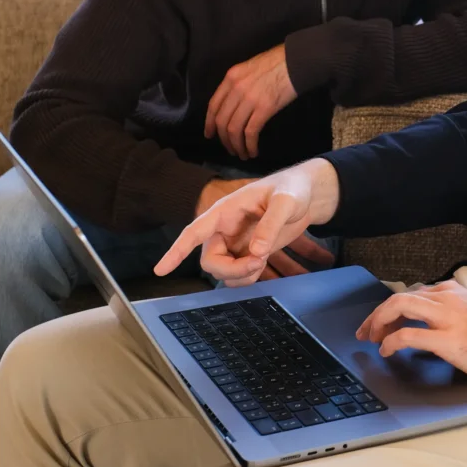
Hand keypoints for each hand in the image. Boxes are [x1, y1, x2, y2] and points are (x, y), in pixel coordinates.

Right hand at [156, 159, 339, 284]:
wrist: (307, 196)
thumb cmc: (292, 189)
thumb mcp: (285, 201)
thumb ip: (271, 224)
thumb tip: (257, 252)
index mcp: (224, 212)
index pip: (194, 232)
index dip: (176, 251)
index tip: (159, 270)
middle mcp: (225, 230)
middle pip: (211, 262)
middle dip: (232, 269)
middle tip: (259, 261)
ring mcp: (236, 245)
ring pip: (225, 274)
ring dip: (243, 275)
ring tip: (265, 259)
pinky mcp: (249, 255)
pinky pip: (241, 276)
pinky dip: (252, 277)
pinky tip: (267, 265)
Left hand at [204, 44, 296, 160]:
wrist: (297, 60)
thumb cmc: (277, 62)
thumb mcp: (250, 68)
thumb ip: (239, 83)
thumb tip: (235, 104)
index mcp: (231, 77)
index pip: (213, 105)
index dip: (209, 123)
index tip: (210, 135)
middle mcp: (236, 89)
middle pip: (222, 120)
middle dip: (224, 139)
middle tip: (230, 149)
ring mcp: (249, 99)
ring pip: (234, 129)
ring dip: (236, 145)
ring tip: (242, 154)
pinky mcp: (264, 108)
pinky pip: (250, 132)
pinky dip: (249, 145)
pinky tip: (253, 151)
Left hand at [357, 280, 466, 385]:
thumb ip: (458, 307)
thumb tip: (440, 317)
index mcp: (456, 291)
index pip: (416, 292)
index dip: (395, 307)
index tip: (387, 320)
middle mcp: (448, 298)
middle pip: (401, 297)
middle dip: (378, 313)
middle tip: (367, 329)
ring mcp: (446, 318)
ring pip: (399, 307)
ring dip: (379, 321)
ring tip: (371, 337)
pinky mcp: (445, 340)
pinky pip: (408, 336)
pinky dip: (392, 341)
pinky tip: (386, 350)